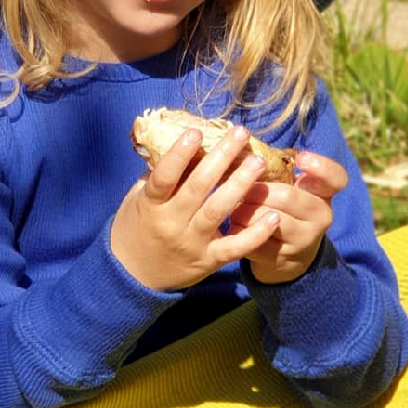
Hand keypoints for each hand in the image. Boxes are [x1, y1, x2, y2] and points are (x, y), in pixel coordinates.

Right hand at [110, 124, 284, 291]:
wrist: (133, 276)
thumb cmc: (137, 227)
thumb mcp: (136, 199)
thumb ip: (156, 175)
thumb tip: (178, 140)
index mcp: (150, 205)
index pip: (164, 177)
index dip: (179, 154)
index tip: (196, 132)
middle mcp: (171, 223)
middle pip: (198, 187)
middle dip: (221, 157)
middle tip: (240, 133)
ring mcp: (191, 243)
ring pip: (218, 210)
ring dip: (240, 184)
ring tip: (258, 162)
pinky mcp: (208, 260)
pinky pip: (235, 247)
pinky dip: (256, 233)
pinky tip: (273, 216)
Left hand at [226, 150, 347, 283]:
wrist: (289, 252)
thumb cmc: (286, 207)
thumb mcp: (293, 187)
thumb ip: (281, 169)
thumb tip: (247, 153)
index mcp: (324, 194)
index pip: (336, 178)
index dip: (320, 167)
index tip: (300, 158)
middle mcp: (321, 217)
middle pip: (287, 196)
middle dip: (258, 189)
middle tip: (241, 186)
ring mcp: (303, 241)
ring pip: (268, 219)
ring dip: (245, 209)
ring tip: (235, 205)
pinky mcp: (281, 258)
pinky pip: (254, 240)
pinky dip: (239, 229)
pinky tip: (234, 225)